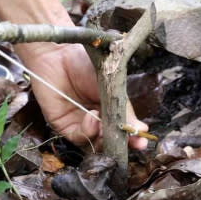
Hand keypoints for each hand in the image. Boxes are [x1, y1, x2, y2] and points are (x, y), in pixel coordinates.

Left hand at [21, 44, 148, 149]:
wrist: (57, 55)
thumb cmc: (85, 65)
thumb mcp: (112, 86)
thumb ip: (124, 110)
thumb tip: (141, 130)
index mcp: (110, 108)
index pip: (122, 127)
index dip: (132, 136)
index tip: (143, 140)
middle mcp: (96, 119)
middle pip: (110, 140)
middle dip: (121, 142)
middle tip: (133, 142)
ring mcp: (80, 123)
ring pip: (95, 144)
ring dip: (105, 138)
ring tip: (108, 127)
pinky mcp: (64, 126)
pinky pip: (79, 137)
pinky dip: (88, 131)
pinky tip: (92, 117)